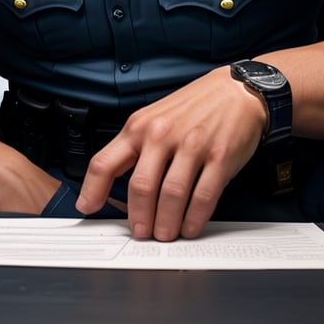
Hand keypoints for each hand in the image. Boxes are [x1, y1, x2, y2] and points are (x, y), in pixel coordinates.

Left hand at [75, 66, 266, 240]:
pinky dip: (194, 219)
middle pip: (140, 187)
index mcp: (139, 126)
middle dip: (138, 218)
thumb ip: (136, 148)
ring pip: (171, 195)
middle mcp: (162, 134)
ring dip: (166, 223)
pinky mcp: (219, 157)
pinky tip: (190, 226)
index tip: (88, 208)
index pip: (105, 162)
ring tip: (165, 234)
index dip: (92, 190)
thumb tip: (116, 184)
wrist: (236, 90)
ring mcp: (192, 145)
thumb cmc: (194, 107)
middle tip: (141, 232)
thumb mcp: (154, 117)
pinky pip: (202, 196)